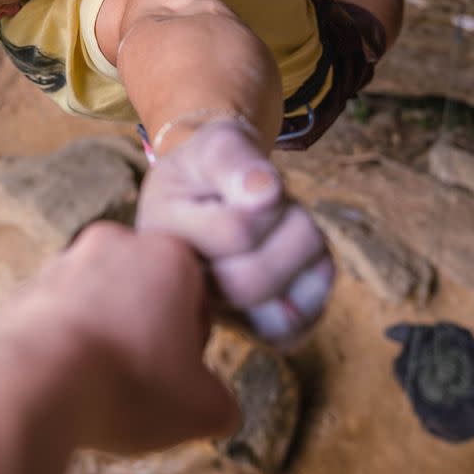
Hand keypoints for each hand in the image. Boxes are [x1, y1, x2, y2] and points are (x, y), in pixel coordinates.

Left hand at [0, 220, 240, 455]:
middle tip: (142, 384)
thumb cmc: (127, 387)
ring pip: (97, 303)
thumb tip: (218, 408)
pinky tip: (61, 386)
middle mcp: (113, 244)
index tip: (180, 378)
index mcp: (168, 256)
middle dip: (145, 334)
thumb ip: (221, 403)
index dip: (193, 344)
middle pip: (144, 293)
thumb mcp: (201, 409)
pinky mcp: (20, 290)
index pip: (197, 297)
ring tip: (98, 390)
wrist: (27, 385)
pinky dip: (60, 346)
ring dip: (102, 338)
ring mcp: (60, 264)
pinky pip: (53, 319)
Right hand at [135, 121, 335, 346]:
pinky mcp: (246, 329)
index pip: (236, 232)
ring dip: (305, 259)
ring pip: (277, 314)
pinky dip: (312, 293)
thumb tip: (264, 193)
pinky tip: (302, 260)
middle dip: (292, 230)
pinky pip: (291, 331)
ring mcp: (213, 314)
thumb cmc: (210, 165)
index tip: (257, 179)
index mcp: (161, 239)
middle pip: (252, 282)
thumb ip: (232, 159)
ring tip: (287, 227)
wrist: (208, 188)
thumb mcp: (215, 142)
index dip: (267, 198)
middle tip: (284, 202)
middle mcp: (179, 288)